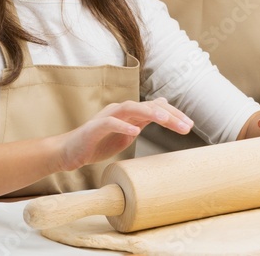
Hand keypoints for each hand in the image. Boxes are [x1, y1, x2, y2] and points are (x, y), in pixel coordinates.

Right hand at [58, 98, 192, 171]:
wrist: (70, 152)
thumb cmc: (99, 142)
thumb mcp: (127, 131)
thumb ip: (143, 120)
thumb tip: (162, 107)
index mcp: (130, 113)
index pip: (156, 108)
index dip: (174, 115)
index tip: (189, 126)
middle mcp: (121, 110)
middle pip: (148, 106)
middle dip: (169, 115)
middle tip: (186, 127)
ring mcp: (108, 116)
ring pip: (131, 108)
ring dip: (150, 113)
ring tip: (165, 121)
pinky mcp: (95, 127)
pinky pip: (110, 122)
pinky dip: (123, 125)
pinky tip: (135, 131)